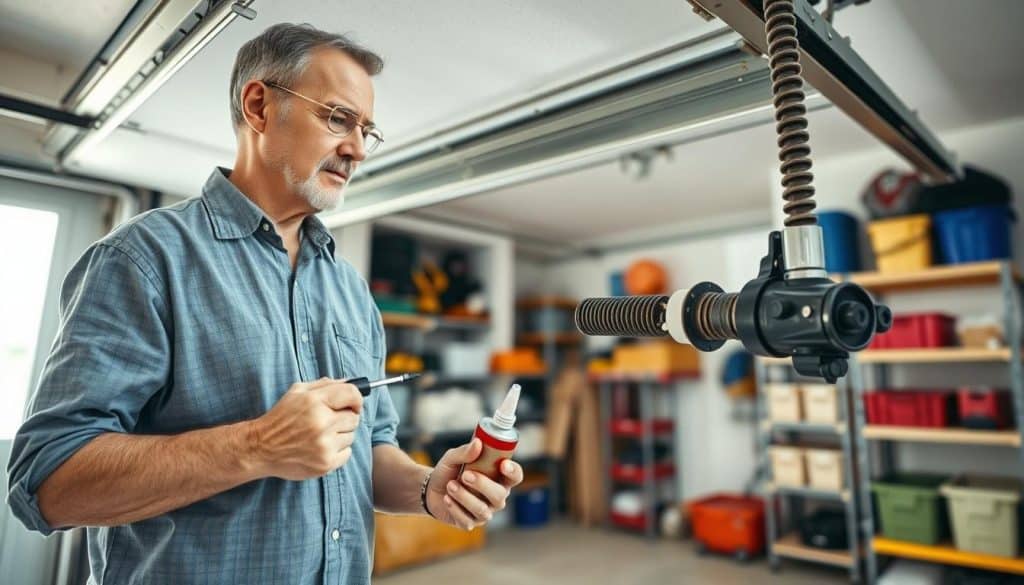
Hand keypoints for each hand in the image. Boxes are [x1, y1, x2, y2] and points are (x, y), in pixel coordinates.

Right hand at [247, 378, 361, 479]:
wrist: (260, 448)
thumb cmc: (281, 418)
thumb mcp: (297, 392)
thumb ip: (325, 385)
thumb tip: (350, 382)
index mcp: (314, 401)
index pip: (352, 394)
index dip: (356, 399)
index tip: (353, 404)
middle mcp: (321, 423)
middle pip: (354, 417)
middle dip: (344, 418)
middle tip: (329, 422)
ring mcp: (324, 445)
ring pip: (351, 436)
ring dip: (340, 435)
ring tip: (321, 436)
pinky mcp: (325, 463)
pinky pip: (347, 453)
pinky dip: (338, 451)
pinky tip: (321, 448)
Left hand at [425, 438, 523, 529]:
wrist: (430, 489)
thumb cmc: (448, 471)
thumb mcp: (453, 457)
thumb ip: (465, 451)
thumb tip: (477, 443)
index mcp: (498, 478)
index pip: (515, 476)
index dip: (513, 472)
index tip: (503, 464)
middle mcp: (496, 497)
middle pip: (500, 495)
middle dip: (483, 485)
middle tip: (466, 475)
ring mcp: (484, 512)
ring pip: (482, 510)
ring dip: (464, 496)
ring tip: (450, 485)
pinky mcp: (470, 523)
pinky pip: (467, 520)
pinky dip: (455, 508)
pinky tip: (447, 499)